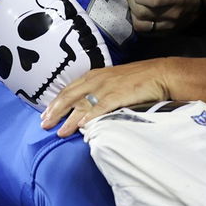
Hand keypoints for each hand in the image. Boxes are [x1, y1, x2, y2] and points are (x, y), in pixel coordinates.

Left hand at [40, 60, 174, 136]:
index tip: (45, 114)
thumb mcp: (113, 82)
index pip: (69, 90)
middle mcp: (97, 80)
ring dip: (70, 119)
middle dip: (56, 111)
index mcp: (94, 76)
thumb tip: (85, 109)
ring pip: (82, 104)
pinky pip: (101, 107)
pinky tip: (83, 126)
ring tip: (60, 132)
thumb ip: (99, 92)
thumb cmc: (139, 79)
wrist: (160, 74)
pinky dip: (91, 116)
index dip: (56, 102)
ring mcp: (107, 87)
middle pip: (70, 96)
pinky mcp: (119, 95)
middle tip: (44, 124)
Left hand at [130, 0, 202, 33]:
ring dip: (133, 15)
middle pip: (142, 13)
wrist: (202, 7)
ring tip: (136, 6)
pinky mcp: (165, 33)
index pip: (153, 1)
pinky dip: (139, 24)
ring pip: (141, 26)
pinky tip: (140, 15)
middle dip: (132, 3)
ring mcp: (168, 27)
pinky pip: (145, 33)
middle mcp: (172, 15)